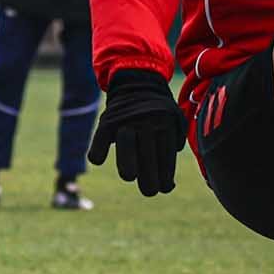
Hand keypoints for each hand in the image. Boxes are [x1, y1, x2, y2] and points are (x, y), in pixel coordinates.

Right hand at [87, 69, 184, 196]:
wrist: (138, 81)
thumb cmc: (158, 109)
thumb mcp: (175, 119)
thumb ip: (174, 145)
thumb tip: (169, 183)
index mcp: (165, 124)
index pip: (165, 156)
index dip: (165, 176)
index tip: (164, 189)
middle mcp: (147, 122)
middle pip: (148, 155)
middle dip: (149, 179)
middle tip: (150, 192)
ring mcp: (126, 120)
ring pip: (126, 145)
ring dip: (128, 165)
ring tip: (130, 177)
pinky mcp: (108, 119)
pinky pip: (101, 137)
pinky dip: (97, 149)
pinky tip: (98, 160)